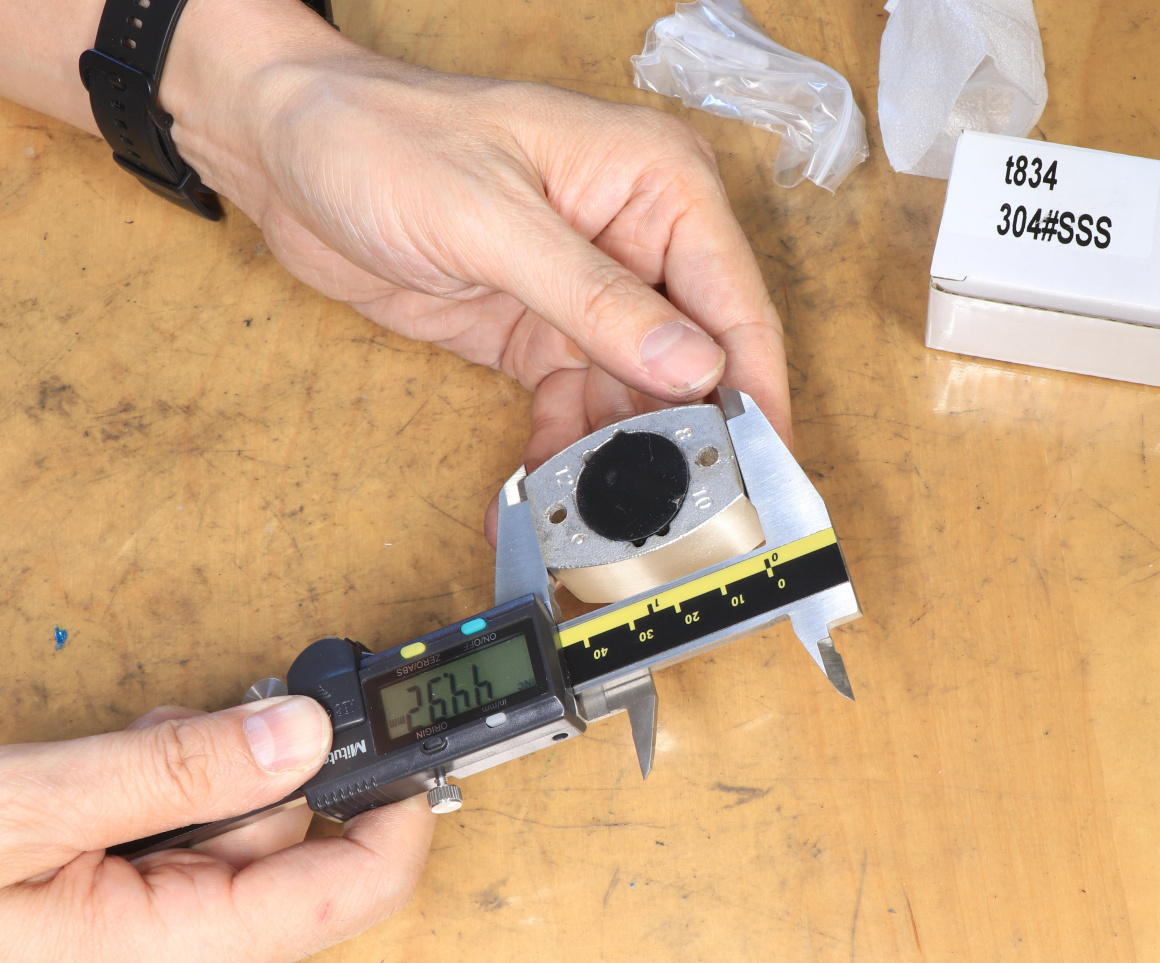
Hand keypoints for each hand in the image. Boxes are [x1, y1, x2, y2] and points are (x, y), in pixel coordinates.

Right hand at [0, 698, 434, 962]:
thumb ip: (182, 768)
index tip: (404, 726)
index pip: (360, 885)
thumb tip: (306, 729)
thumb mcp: (39, 808)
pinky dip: (164, 808)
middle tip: (183, 732)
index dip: (399, 802)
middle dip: (256, 772)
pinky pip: (186, 858)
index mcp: (183, 960)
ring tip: (116, 766)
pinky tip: (104, 794)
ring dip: (197, 783)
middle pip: (296, 849)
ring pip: (239, 842)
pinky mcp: (122, 942)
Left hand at [160, 0, 790, 479]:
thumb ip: (594, 297)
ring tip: (602, 517)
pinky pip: (576, 405)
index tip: (765, 465)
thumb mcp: (492, 218)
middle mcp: (638, 237)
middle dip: (683, 435)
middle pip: (693, 358)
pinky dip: (564, 452)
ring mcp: (590, 291)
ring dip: (619, 456)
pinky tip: (548, 494)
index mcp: (655, 182)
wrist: (283, 149)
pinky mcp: (542, 331)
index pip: (733, 298)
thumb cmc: (381, 138)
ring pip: (636, 395)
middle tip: (678, 512)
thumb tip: (692, 366)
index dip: (755, 387)